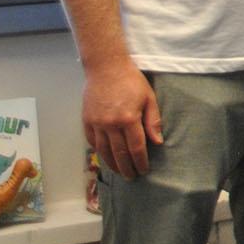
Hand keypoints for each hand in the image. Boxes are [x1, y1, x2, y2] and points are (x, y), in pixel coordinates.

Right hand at [83, 60, 161, 179]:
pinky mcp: (86, 120)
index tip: (144, 170)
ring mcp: (96, 123)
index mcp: (129, 119)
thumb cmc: (131, 81)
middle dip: (126, 167)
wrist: (106, 67)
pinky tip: (105, 157)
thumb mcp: (149, 98)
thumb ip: (153, 121)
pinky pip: (92, 141)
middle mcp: (111, 124)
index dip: (140, 161)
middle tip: (132, 177)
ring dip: (112, 164)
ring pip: (104, 150)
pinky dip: (99, 152)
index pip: (136, 147)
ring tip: (119, 172)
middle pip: (119, 153)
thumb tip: (158, 142)